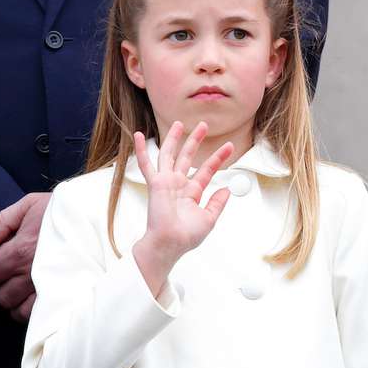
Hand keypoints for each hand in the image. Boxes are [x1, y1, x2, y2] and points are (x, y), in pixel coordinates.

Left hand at [0, 191, 50, 321]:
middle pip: (1, 296)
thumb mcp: (29, 204)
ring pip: (17, 310)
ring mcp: (47, 287)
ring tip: (24, 288)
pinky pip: (37, 316)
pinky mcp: (62, 296)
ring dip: (17, 301)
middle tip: (13, 274)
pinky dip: (32, 310)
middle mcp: (30, 273)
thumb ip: (2, 222)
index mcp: (20, 249)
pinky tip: (35, 296)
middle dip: (3, 286)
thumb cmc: (60, 210)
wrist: (95, 216)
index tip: (0, 261)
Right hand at [131, 121, 234, 298]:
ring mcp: (166, 182)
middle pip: (187, 156)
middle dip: (195, 140)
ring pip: (169, 154)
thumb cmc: (186, 236)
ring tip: (179, 123)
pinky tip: (138, 135)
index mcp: (191, 192)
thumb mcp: (208, 219)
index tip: (229, 146)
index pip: (206, 170)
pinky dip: (141, 149)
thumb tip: (226, 189)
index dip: (218, 157)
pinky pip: (146, 164)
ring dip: (173, 138)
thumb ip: (217, 203)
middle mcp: (178, 184)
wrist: (170, 243)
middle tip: (203, 125)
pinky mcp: (155, 183)